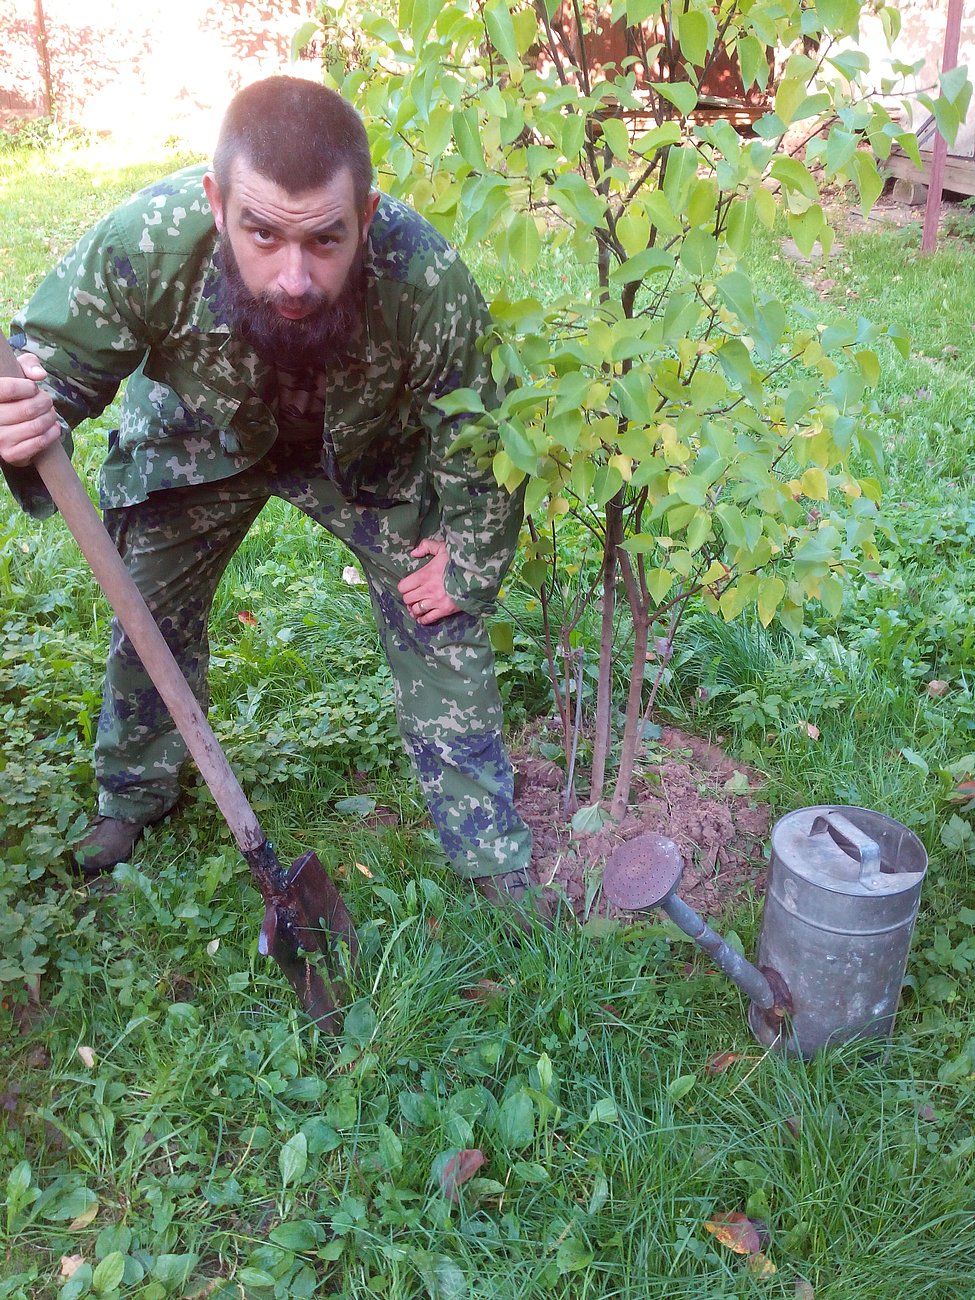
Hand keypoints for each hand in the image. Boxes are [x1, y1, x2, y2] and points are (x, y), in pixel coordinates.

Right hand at [0, 352, 60, 466]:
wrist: (11, 425)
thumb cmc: (15, 393)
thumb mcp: (17, 371)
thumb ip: (27, 364)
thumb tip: (39, 375)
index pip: (8, 389)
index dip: (28, 387)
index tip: (33, 388)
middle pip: (27, 409)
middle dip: (45, 403)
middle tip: (47, 402)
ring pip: (35, 426)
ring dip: (51, 418)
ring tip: (50, 413)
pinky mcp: (10, 455)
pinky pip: (38, 443)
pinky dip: (52, 434)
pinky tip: (53, 427)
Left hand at [397, 537, 460, 624]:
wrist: (476, 575)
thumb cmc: (458, 561)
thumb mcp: (442, 547)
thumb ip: (426, 546)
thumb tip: (413, 553)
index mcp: (424, 575)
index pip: (403, 587)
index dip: (404, 587)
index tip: (408, 586)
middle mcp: (427, 590)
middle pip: (408, 599)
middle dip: (409, 598)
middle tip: (413, 596)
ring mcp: (435, 602)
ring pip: (416, 610)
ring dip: (414, 609)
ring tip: (416, 607)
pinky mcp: (444, 610)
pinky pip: (428, 619)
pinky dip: (423, 620)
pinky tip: (422, 617)